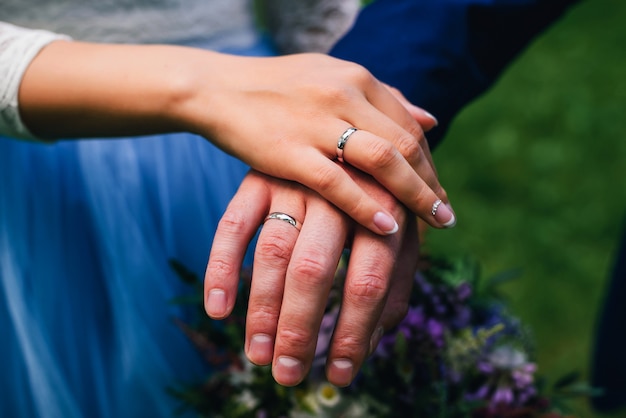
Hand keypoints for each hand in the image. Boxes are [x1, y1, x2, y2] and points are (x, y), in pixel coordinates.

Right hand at [188, 53, 454, 233]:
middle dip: (431, 183)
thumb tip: (429, 118)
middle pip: (405, 143)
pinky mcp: (290, 152)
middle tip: (447, 215)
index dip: (429, 162)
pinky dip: (367, 205)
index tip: (440, 191)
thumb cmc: (276, 88)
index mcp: (356, 79)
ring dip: (415, 195)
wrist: (217, 89)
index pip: (409, 124)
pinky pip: (339, 183)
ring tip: (435, 223)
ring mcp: (317, 123)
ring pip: (382, 160)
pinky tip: (388, 226)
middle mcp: (344, 96)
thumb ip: (382, 98)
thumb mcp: (332, 79)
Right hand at [204, 168, 419, 386]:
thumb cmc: (381, 187)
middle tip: (289, 375)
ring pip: (272, 252)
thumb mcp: (402, 217)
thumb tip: (384, 333)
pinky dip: (222, 266)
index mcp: (382, 205)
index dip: (355, 332)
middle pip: (314, 269)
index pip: (369, 281)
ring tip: (257, 355)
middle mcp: (337, 192)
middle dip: (300, 328)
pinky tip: (218, 309)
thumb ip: (400, 270)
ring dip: (262, 309)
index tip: (340, 373)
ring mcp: (293, 183)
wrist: (344, 120)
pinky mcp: (258, 178)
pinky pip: (233, 224)